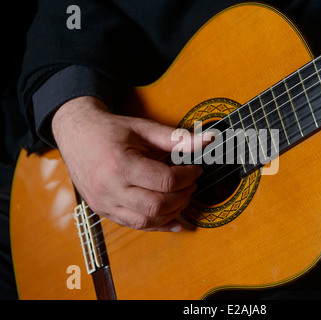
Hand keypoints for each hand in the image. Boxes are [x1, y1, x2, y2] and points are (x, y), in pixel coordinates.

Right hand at [52, 96, 204, 231]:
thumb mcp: (143, 129)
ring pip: (146, 221)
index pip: (165, 182)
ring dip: (172, 213)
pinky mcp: (103, 211)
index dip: (187, 178)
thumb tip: (208, 140)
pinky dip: (157, 226)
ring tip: (182, 197)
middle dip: (183, 197)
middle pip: (157, 206)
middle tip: (191, 184)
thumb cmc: (108, 130)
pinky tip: (174, 221)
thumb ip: (177, 138)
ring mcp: (104, 203)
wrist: (75, 134)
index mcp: (120, 165)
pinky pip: (134, 226)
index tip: (195, 170)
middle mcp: (110, 188)